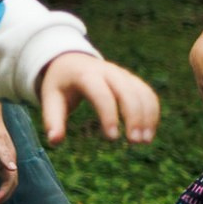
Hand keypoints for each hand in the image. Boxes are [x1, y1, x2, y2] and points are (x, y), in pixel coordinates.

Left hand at [36, 52, 159, 145]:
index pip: (101, 93)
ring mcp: (123, 74)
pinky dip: (152, 112)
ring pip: (142, 93)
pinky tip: (149, 132)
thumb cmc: (60, 84)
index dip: (108, 115)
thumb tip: (54, 141)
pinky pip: (148, 94)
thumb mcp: (50, 98)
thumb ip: (53, 120)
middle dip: (134, 117)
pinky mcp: (132, 80)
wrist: (70, 61)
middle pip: (127, 92)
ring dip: (147, 116)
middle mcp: (108, 72)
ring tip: (144, 142)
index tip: (112, 138)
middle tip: (134, 142)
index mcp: (85, 75)